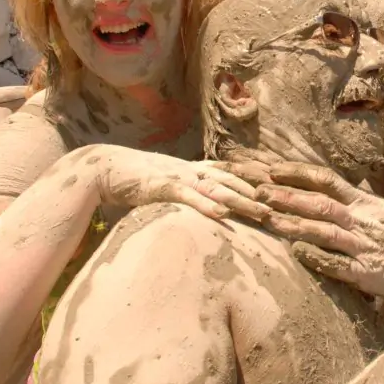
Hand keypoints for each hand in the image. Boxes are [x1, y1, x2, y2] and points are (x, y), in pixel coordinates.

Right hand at [74, 144, 271, 221]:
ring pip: (216, 189)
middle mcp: (189, 170)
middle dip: (257, 192)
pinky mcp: (162, 187)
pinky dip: (206, 206)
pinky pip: (189, 197)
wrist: (102, 168)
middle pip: (231, 181)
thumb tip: (200, 203)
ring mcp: (177, 177)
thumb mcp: (164, 183)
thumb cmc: (131, 179)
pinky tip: (223, 215)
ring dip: (241, 201)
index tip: (277, 188)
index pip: (229, 172)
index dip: (253, 179)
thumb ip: (183, 190)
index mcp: (191, 169)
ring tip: (263, 212)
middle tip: (281, 205)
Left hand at [251, 162, 383, 295]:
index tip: (270, 168)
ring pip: (324, 231)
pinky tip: (297, 253)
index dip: (297, 173)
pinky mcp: (366, 273)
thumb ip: (349, 199)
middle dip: (287, 196)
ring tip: (268, 219)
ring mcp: (362, 246)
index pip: (325, 180)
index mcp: (361, 202)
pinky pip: (339, 264)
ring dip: (295, 224)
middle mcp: (359, 220)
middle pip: (319, 203)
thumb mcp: (377, 207)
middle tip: (257, 190)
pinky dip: (318, 257)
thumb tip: (317, 188)